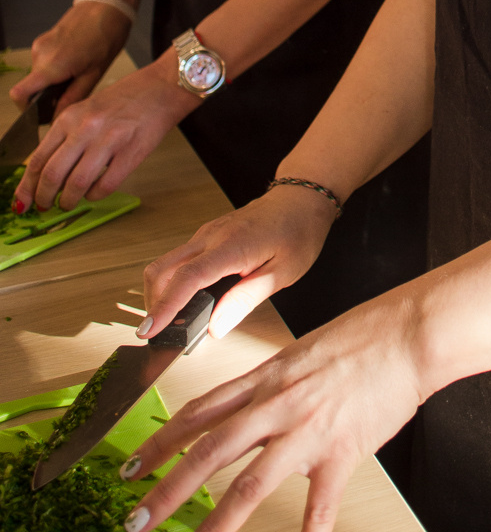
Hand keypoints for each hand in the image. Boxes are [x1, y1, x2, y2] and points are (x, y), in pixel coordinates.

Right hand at [11, 0, 132, 114]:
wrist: (106, 4)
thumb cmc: (106, 36)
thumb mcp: (94, 73)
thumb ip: (72, 98)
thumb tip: (56, 118)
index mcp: (52, 65)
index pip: (19, 93)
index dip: (25, 109)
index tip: (41, 114)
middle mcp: (39, 54)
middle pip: (31, 86)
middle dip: (47, 95)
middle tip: (74, 90)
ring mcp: (40, 45)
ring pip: (39, 75)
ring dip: (54, 80)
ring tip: (79, 72)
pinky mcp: (43, 39)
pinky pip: (43, 62)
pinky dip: (55, 68)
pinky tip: (76, 62)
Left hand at [12, 58, 193, 212]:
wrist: (161, 88)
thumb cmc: (126, 99)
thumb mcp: (86, 110)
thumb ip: (66, 136)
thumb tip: (48, 171)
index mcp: (70, 117)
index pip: (38, 158)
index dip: (27, 186)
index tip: (23, 200)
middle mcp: (85, 128)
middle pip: (52, 174)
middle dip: (44, 197)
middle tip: (44, 206)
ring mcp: (109, 141)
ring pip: (77, 184)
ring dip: (69, 201)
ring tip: (69, 203)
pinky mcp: (131, 153)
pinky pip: (105, 186)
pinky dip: (95, 195)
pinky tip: (95, 193)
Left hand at [120, 292, 422, 531]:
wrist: (408, 334)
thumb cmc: (362, 336)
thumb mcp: (301, 351)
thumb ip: (274, 382)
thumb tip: (253, 405)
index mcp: (265, 379)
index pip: (199, 413)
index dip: (161, 442)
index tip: (132, 467)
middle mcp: (276, 405)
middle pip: (208, 451)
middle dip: (166, 490)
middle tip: (135, 523)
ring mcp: (307, 431)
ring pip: (249, 485)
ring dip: (213, 528)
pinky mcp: (342, 453)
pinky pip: (319, 512)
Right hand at [142, 189, 338, 338]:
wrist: (301, 199)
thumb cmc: (298, 231)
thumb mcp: (283, 272)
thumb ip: (246, 300)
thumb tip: (216, 328)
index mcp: (231, 246)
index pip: (187, 278)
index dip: (164, 307)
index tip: (149, 331)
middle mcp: (211, 237)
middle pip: (161, 270)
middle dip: (153, 304)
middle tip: (158, 333)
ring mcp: (205, 234)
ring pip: (165, 264)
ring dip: (160, 293)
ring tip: (171, 322)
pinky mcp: (206, 236)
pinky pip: (178, 260)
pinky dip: (173, 282)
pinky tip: (186, 301)